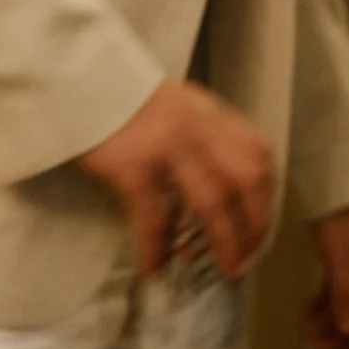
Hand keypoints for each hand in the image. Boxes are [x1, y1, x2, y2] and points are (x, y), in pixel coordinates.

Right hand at [77, 81, 275, 279]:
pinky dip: (156, 248)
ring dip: (223, 242)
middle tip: (248, 256)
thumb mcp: (183, 109)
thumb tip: (221, 191)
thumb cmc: (130, 100)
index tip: (262, 226)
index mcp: (214, 115)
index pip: (259, 158)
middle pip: (246, 181)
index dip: (265, 197)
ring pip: (211, 202)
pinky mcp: (133, 165)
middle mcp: (200, 129)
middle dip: (254, 224)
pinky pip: (153, 216)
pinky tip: (154, 269)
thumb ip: (206, 139)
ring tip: (224, 270)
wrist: (83, 79)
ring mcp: (168, 147)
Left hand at [304, 202, 348, 348]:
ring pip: (348, 305)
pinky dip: (323, 305)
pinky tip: (307, 312)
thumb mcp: (341, 262)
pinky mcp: (343, 263)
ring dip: (330, 322)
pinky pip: (336, 292)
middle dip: (343, 336)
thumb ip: (346, 296)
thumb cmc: (340, 224)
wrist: (332, 191)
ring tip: (307, 331)